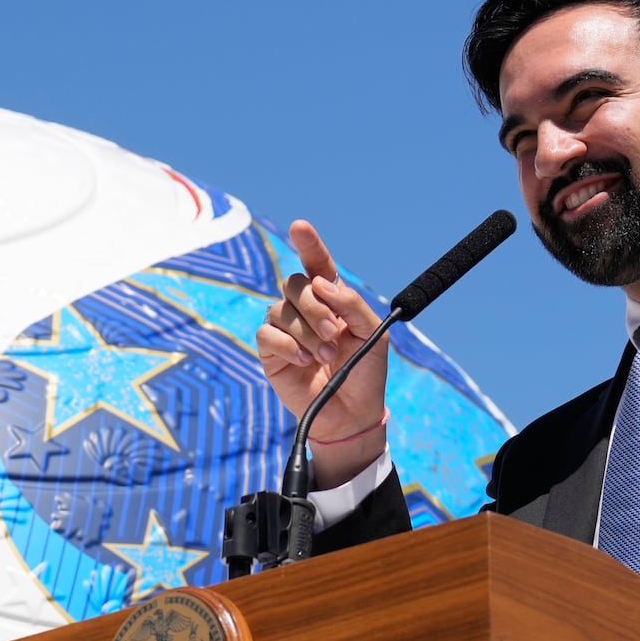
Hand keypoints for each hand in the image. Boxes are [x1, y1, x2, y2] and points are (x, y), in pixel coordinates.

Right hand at [255, 219, 389, 483]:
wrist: (350, 414)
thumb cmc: (364, 373)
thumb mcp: (372, 335)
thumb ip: (352, 304)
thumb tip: (321, 283)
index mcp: (330, 300)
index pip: (316, 264)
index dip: (308, 243)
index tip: (300, 226)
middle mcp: (304, 309)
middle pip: (295, 285)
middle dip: (314, 306)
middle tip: (333, 334)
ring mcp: (285, 329)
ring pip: (280, 309)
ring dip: (305, 332)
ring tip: (324, 356)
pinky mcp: (270, 351)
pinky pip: (267, 334)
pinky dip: (287, 345)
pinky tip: (303, 361)